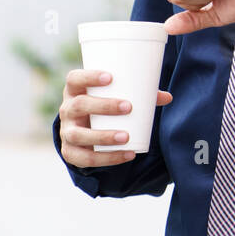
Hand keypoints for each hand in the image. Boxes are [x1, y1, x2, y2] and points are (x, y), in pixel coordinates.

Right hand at [58, 69, 172, 167]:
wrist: (83, 132)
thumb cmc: (103, 107)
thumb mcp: (114, 97)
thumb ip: (140, 95)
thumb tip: (168, 97)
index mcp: (75, 91)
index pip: (74, 79)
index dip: (89, 77)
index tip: (111, 77)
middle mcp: (67, 110)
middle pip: (78, 105)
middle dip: (103, 106)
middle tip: (128, 107)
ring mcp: (67, 132)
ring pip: (78, 135)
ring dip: (103, 136)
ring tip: (126, 137)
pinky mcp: (70, 152)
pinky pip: (85, 158)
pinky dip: (107, 158)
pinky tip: (126, 155)